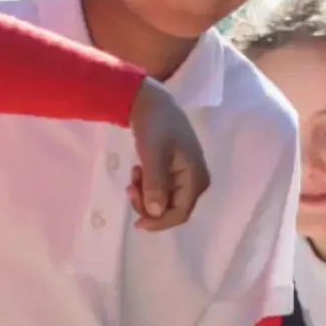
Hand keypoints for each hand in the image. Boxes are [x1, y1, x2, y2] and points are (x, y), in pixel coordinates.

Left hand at [125, 79, 210, 230]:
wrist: (151, 103)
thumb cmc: (155, 126)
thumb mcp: (153, 154)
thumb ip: (155, 184)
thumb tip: (155, 212)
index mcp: (196, 178)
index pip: (180, 213)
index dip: (159, 222)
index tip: (136, 222)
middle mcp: (195, 181)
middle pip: (171, 210)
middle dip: (148, 205)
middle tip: (129, 188)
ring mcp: (185, 177)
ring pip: (163, 201)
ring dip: (144, 195)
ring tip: (132, 176)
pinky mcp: (174, 172)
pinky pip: (160, 190)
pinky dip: (146, 186)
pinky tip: (137, 170)